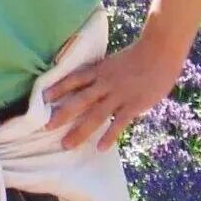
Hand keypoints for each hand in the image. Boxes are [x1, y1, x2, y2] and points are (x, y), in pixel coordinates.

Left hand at [43, 36, 186, 150]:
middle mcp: (104, 83)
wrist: (159, 53)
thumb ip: (102, 74)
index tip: (42, 98)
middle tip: (46, 127)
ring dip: (80, 131)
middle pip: (79, 101)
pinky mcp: (133, 105)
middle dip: (62, 115)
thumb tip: (90, 83)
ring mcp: (118, 95)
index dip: (57, 89)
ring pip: (95, 115)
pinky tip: (100, 148)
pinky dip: (109, 136)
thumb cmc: (137, 56)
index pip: (73, 80)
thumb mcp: (113, 62)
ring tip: (66, 144)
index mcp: (98, 70)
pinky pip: (119, 123)